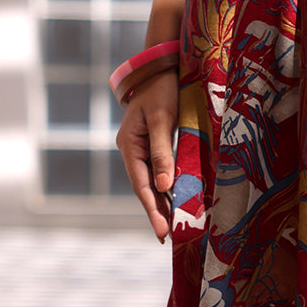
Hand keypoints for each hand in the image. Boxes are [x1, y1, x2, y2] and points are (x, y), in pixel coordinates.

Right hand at [115, 69, 177, 241]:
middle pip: (145, 188)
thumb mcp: (163, 119)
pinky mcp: (154, 146)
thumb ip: (163, 152)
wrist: (161, 67)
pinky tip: (176, 201)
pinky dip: (168, 188)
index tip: (162, 232)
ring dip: (163, 204)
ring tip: (174, 227)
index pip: (142, 185)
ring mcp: (141, 149)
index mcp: (130, 146)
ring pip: (153, 183)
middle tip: (169, 239)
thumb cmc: (162, 89)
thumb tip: (164, 186)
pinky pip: (160, 172)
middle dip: (157, 213)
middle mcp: (133, 151)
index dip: (152, 210)